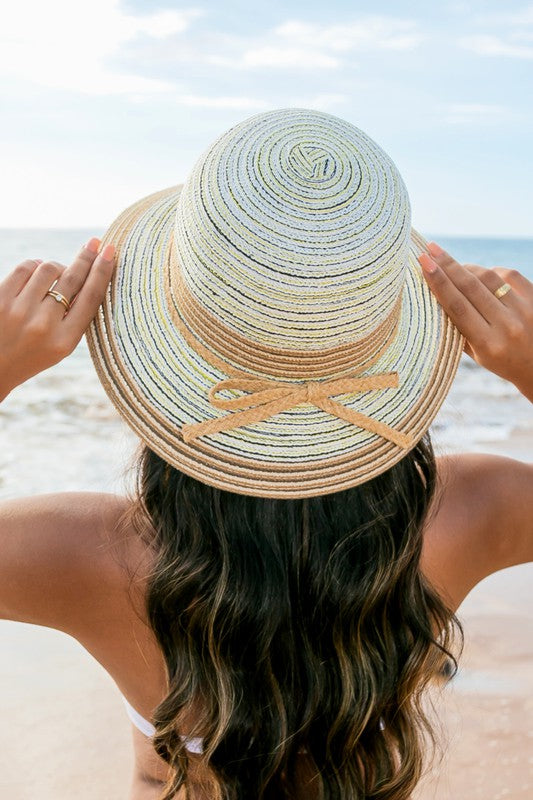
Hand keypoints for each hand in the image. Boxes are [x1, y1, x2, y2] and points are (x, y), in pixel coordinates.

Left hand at [0, 238, 114, 400]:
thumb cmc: (33, 353)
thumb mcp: (61, 346)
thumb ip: (75, 317)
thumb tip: (89, 274)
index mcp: (65, 341)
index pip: (90, 298)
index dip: (102, 271)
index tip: (110, 252)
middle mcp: (43, 326)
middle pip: (73, 280)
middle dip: (87, 257)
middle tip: (96, 243)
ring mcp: (19, 312)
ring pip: (48, 269)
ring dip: (56, 267)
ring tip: (56, 274)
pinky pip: (25, 268)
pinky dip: (34, 266)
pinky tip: (36, 271)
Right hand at [419, 242, 532, 402]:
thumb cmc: (502, 361)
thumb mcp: (477, 354)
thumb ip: (458, 328)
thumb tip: (437, 293)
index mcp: (488, 344)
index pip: (457, 307)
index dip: (439, 283)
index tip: (424, 263)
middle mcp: (507, 326)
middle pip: (471, 287)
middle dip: (447, 265)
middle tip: (430, 249)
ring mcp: (524, 310)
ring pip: (489, 277)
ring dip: (466, 268)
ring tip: (451, 265)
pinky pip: (508, 274)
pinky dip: (491, 272)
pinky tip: (481, 276)